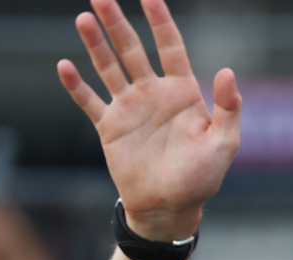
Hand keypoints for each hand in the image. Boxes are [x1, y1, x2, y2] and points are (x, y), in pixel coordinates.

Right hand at [57, 0, 241, 240]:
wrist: (170, 207)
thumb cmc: (201, 178)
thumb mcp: (223, 144)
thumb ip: (228, 109)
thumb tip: (227, 72)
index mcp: (182, 92)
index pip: (170, 46)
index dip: (161, 21)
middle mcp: (153, 93)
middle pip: (132, 48)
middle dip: (118, 22)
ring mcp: (130, 108)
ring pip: (109, 67)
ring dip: (96, 44)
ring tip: (84, 18)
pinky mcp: (110, 127)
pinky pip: (90, 101)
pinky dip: (77, 85)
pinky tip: (65, 66)